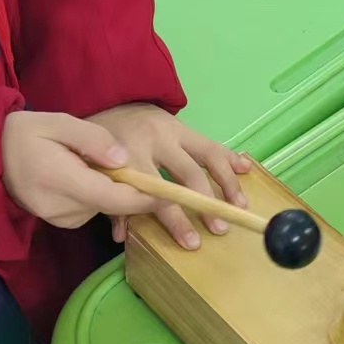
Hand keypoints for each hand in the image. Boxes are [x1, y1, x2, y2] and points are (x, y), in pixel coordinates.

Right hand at [0, 111, 173, 233]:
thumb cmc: (23, 134)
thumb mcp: (56, 122)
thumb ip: (91, 138)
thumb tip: (124, 157)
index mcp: (58, 180)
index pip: (111, 196)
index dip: (145, 198)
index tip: (172, 192)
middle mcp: (61, 207)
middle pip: (112, 203)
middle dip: (136, 191)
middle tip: (153, 170)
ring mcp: (60, 218)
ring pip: (104, 206)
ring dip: (116, 190)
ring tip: (104, 162)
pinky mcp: (62, 222)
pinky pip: (93, 208)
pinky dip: (100, 194)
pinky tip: (89, 175)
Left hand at [87, 103, 252, 247]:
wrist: (105, 101)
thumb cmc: (99, 148)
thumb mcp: (98, 175)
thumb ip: (111, 204)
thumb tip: (121, 237)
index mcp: (130, 154)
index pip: (157, 193)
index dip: (175, 219)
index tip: (191, 242)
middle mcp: (154, 140)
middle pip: (187, 175)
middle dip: (205, 204)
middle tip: (219, 228)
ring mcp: (171, 129)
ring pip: (207, 156)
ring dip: (227, 181)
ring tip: (240, 204)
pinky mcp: (182, 125)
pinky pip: (209, 142)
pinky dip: (229, 156)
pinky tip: (246, 168)